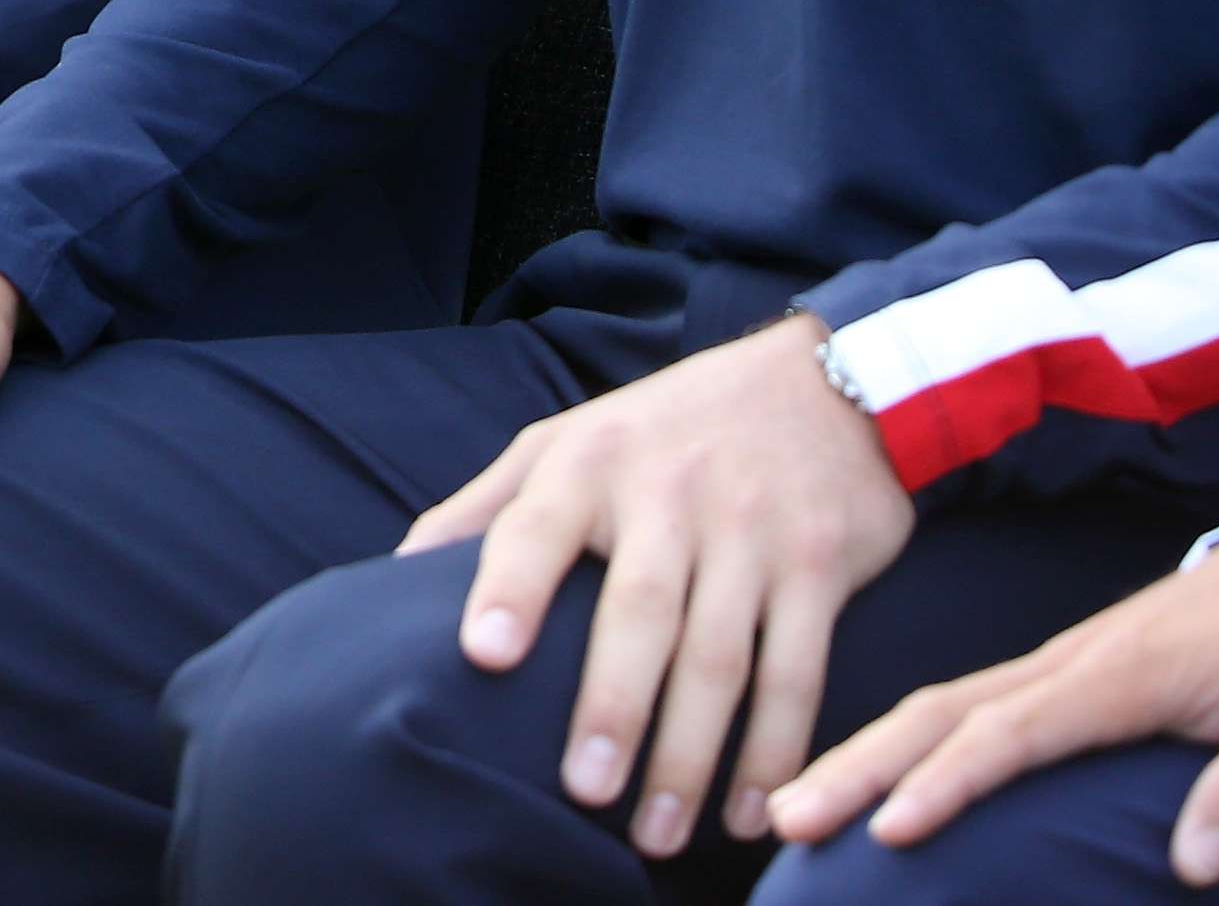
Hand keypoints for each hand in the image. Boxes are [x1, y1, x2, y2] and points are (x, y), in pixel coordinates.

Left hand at [400, 316, 916, 861]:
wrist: (820, 385)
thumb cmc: (665, 430)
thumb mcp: (568, 440)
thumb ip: (487, 506)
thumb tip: (398, 571)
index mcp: (588, 464)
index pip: (536, 527)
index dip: (510, 588)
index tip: (485, 655)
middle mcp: (670, 496)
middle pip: (641, 613)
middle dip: (613, 708)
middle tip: (585, 790)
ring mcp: (751, 532)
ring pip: (720, 658)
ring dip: (691, 756)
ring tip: (655, 833)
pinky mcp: (819, 567)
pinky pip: (798, 672)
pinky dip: (777, 749)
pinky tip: (753, 811)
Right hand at [771, 534, 1218, 883]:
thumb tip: (1194, 868)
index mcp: (1118, 673)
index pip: (1011, 733)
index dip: (947, 784)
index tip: (889, 832)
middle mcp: (1069, 662)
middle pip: (940, 713)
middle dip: (858, 767)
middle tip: (786, 820)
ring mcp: (1060, 661)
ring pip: (938, 704)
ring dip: (863, 753)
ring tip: (796, 803)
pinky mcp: (1066, 670)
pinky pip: (965, 705)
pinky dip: (904, 739)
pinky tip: (874, 771)